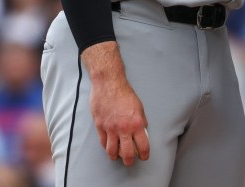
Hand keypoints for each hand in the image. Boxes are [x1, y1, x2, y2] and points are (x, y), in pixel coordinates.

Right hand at [82, 41, 149, 165]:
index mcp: (136, 123)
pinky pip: (103, 142)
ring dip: (115, 156)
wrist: (109, 83)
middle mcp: (124, 128)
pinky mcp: (100, 126)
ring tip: (117, 156)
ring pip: (112, 151)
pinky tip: (109, 146)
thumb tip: (142, 131)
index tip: (144, 156)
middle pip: (127, 154)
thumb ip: (141, 120)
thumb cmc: (124, 92)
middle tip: (129, 161)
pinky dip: (106, 146)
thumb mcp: (139, 106)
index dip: (144, 154)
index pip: (143, 145)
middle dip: (129, 161)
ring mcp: (110, 128)